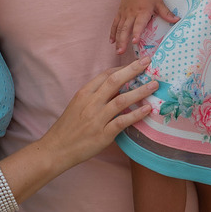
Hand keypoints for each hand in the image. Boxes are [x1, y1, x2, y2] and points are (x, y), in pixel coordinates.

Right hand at [42, 56, 157, 165]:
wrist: (56, 149)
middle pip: (114, 81)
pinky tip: (147, 109)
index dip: (122, 68)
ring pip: (121, 100)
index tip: (136, 64)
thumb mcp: (77, 105)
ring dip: (140, 91)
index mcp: (84, 93)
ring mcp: (97, 118)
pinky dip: (136, 114)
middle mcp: (90, 103)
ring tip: (154, 85)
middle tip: (148, 63)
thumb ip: (94, 96)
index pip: (105, 75)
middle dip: (133, 70)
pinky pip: (122, 121)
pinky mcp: (103, 134)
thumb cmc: (68, 127)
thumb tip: (115, 89)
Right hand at [109, 0, 177, 54]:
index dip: (136, 33)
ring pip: (119, 28)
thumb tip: (177, 20)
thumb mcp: (159, 2)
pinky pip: (115, 23)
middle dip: (123, 41)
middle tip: (121, 52)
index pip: (138, 24)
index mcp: (142, 12)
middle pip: (125, 29)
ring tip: (117, 50)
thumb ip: (166, 13)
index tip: (134, 42)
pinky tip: (111, 41)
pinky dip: (112, 32)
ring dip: (117, 40)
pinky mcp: (120, 12)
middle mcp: (131, 14)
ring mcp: (124, 13)